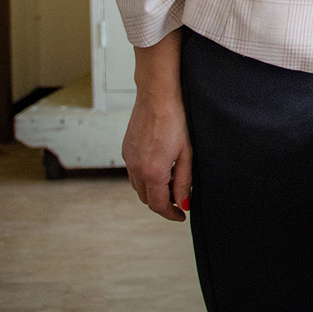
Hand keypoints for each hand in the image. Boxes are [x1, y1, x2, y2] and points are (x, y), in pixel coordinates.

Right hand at [122, 33, 191, 221]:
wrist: (157, 95)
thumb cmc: (177, 120)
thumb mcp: (187, 153)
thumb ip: (184, 181)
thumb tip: (183, 203)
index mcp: (152, 172)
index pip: (159, 204)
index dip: (171, 214)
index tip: (182, 216)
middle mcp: (136, 169)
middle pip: (146, 198)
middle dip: (162, 203)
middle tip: (180, 201)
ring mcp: (128, 159)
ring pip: (138, 186)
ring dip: (153, 191)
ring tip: (172, 184)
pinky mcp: (126, 149)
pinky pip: (134, 172)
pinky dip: (145, 178)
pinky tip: (160, 168)